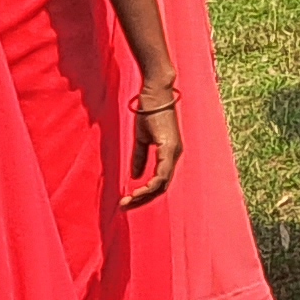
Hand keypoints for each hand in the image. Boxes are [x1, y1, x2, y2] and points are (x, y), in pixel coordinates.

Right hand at [123, 84, 184, 207]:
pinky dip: (152, 184)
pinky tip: (140, 191)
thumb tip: (135, 176)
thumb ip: (140, 157)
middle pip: (162, 187)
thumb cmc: (149, 112)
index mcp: (169, 154)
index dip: (145, 194)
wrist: (155, 93)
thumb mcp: (142, 139)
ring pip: (162, 184)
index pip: (160, 182)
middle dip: (143, 199)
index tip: (128, 200)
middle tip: (125, 206)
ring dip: (145, 195)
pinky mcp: (169, 147)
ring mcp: (174, 152)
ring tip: (128, 201)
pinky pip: (162, 173)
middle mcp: (174, 156)